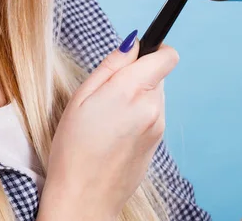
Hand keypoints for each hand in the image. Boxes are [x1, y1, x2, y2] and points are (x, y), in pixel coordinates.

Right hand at [39, 33, 178, 218]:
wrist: (84, 199)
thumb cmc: (74, 148)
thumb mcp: (81, 97)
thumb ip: (112, 65)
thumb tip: (133, 42)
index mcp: (133, 91)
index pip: (167, 56)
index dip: (155, 49)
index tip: (138, 54)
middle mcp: (153, 107)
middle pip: (158, 75)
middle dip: (138, 76)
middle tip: (109, 94)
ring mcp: (159, 126)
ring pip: (155, 95)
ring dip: (138, 96)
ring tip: (109, 117)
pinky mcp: (158, 142)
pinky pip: (153, 115)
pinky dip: (139, 115)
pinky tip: (116, 132)